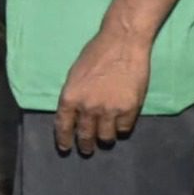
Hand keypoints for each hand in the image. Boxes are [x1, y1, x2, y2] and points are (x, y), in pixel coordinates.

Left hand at [55, 32, 149, 155]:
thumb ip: (75, 95)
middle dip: (86, 145)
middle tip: (87, 150)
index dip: (64, 139)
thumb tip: (76, 112)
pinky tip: (121, 124)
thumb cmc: (96, 54)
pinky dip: (122, 128)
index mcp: (70, 97)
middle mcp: (87, 107)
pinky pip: (124, 129)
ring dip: (105, 138)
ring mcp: (109, 110)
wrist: (122, 44)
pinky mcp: (129, 109)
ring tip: (106, 137)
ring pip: (106, 137)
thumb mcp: (75, 75)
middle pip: (85, 135)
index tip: (66, 148)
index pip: (63, 126)